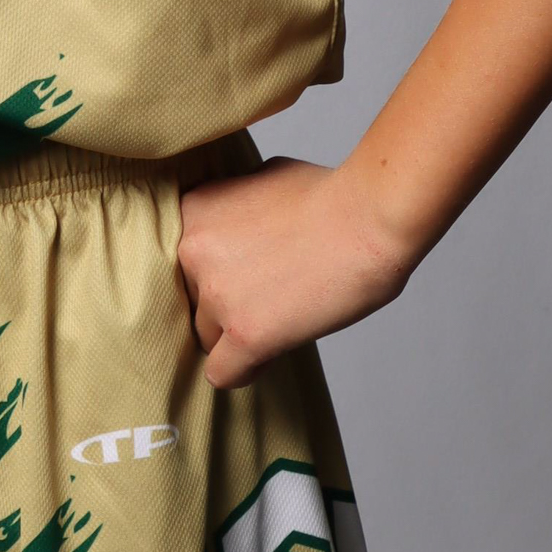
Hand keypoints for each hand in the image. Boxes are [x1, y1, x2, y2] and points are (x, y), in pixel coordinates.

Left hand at [176, 157, 411, 386]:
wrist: (368, 219)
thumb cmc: (330, 195)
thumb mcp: (264, 178)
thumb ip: (236, 208)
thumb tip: (237, 226)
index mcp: (194, 211)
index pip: (184, 260)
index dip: (217, 270)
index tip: (245, 275)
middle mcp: (193, 252)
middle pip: (194, 298)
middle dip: (226, 301)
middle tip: (269, 296)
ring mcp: (217, 294)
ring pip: (208, 336)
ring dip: (239, 332)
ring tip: (280, 319)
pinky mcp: (246, 334)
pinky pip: (223, 373)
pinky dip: (243, 370)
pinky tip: (266, 356)